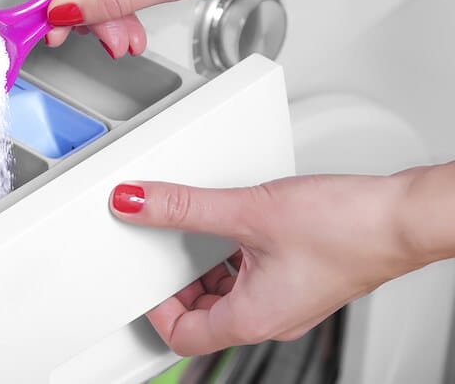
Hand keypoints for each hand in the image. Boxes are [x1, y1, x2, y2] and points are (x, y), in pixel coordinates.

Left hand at [108, 164, 454, 354]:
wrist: (403, 217)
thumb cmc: (347, 227)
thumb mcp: (247, 211)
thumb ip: (185, 207)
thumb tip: (136, 202)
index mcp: (253, 318)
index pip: (183, 336)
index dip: (156, 309)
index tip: (146, 277)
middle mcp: (271, 317)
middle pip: (203, 317)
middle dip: (178, 285)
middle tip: (165, 249)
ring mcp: (287, 299)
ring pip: (228, 295)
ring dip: (205, 267)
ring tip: (197, 230)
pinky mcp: (300, 277)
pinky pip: (252, 277)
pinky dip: (233, 256)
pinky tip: (235, 225)